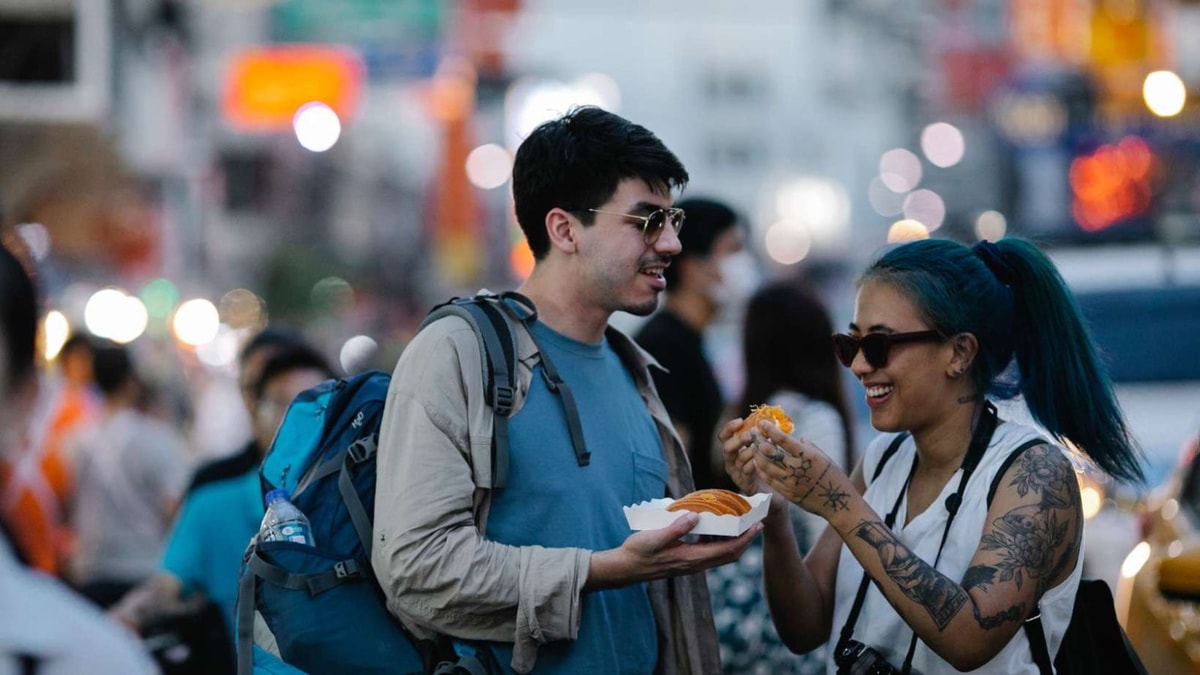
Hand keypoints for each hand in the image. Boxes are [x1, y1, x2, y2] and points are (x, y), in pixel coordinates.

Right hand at [586, 512, 759, 590]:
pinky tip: (715, 527)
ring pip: (720, 554)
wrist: (626, 568)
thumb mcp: (654, 537)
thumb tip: (694, 516)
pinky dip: (719, 540)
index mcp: (691, 558)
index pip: (727, 551)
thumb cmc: (638, 552)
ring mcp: (691, 563)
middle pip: (729, 555)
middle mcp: (695, 564)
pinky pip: (709, 552)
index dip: (744, 539)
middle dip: (746, 540)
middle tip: (756, 523)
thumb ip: (675, 528)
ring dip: (734, 540)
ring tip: (740, 522)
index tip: (757, 526)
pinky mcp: (686, 560)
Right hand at [718, 417, 769, 495]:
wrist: (772, 488)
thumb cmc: (767, 464)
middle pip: (727, 447)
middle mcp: (731, 460)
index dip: (729, 427)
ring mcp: (735, 472)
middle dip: (738, 440)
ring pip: (738, 459)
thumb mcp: (763, 447)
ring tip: (760, 446)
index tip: (740, 420)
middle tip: (750, 435)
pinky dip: (753, 464)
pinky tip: (761, 460)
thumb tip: (769, 421)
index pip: (724, 436)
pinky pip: (746, 472)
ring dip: (749, 451)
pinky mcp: (743, 483)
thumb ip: (762, 436)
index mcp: (733, 449)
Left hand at [753, 422, 854, 518]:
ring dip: (757, 455)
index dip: (770, 430)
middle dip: (759, 441)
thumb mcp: (825, 457)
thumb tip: (799, 437)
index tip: (763, 423)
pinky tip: (758, 463)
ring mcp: (790, 482)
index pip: (783, 440)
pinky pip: (769, 480)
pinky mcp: (787, 493)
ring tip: (753, 448)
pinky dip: (761, 469)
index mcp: (807, 455)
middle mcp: (797, 468)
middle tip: (753, 434)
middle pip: (770, 453)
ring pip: (766, 466)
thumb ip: (809, 446)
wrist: (838, 504)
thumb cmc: (834, 477)